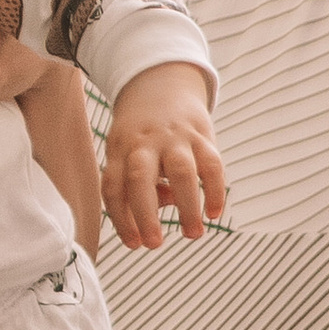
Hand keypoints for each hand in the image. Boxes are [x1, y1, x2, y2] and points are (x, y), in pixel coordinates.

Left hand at [103, 62, 224, 247]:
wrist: (162, 84)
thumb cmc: (141, 134)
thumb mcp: (127, 152)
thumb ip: (138, 184)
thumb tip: (160, 209)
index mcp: (120, 150)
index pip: (113, 187)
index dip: (120, 219)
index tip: (134, 244)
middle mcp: (144, 143)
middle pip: (139, 178)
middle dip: (145, 214)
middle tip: (154, 244)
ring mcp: (174, 138)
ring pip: (180, 172)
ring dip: (187, 207)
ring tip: (193, 235)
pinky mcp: (201, 135)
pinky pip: (211, 164)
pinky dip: (215, 190)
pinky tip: (214, 213)